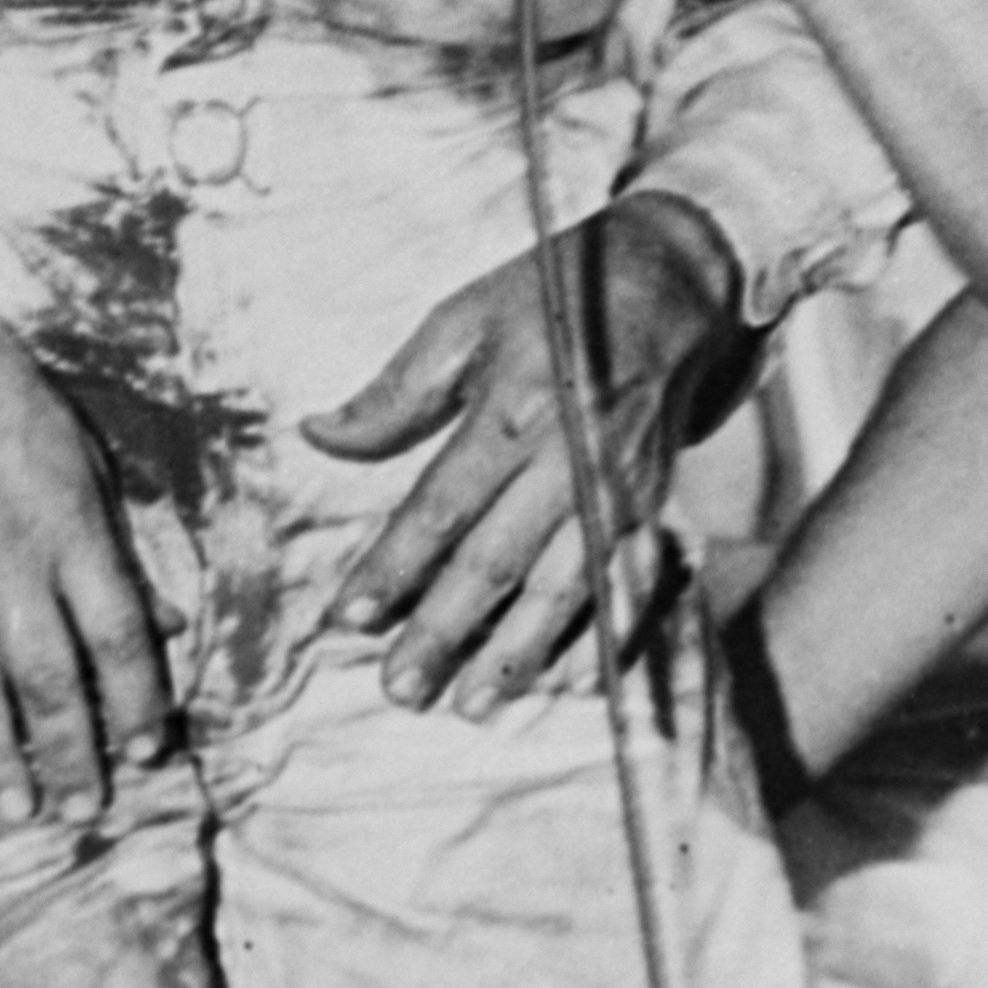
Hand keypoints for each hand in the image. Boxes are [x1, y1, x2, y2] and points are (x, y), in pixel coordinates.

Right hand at [0, 287, 169, 826]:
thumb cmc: (7, 400)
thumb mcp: (88, 459)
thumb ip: (122, 546)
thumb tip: (167, 623)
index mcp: (74, 533)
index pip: (120, 638)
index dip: (138, 703)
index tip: (149, 753)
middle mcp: (12, 565)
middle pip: (49, 680)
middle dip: (71, 753)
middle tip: (83, 811)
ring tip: (14, 810)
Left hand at [298, 195, 742, 718]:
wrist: (669, 285)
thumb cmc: (552, 298)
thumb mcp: (463, 320)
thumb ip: (394, 392)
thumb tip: (318, 436)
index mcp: (513, 407)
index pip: (442, 506)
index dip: (393, 565)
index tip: (349, 616)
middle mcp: (570, 457)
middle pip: (497, 561)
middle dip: (444, 630)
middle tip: (401, 688)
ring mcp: (618, 487)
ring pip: (563, 586)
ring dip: (515, 652)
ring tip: (469, 702)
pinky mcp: (653, 503)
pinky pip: (626, 582)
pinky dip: (600, 634)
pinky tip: (567, 675)